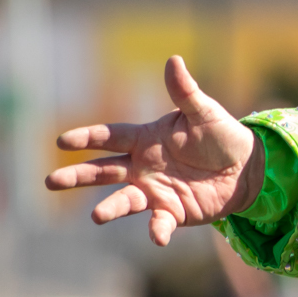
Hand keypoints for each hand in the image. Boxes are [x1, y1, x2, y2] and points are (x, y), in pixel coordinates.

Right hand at [45, 55, 262, 245]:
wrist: (246, 168)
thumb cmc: (221, 135)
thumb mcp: (204, 112)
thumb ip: (185, 92)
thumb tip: (173, 60)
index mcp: (145, 139)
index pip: (110, 137)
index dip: (87, 138)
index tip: (62, 141)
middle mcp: (142, 166)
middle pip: (104, 170)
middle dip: (78, 176)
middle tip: (51, 181)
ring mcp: (154, 190)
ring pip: (124, 200)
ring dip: (111, 208)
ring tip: (97, 216)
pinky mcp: (172, 211)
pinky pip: (160, 222)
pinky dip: (157, 229)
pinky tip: (157, 236)